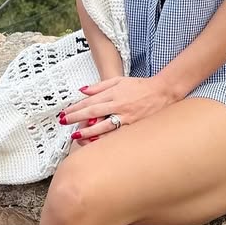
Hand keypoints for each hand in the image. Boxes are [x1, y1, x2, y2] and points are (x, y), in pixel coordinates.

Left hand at [59, 75, 179, 143]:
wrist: (161, 92)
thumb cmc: (139, 86)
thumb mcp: (118, 80)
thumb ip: (99, 86)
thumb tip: (82, 91)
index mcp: (113, 93)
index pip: (90, 101)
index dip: (75, 107)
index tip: (64, 113)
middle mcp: (118, 105)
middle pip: (93, 112)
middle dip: (76, 118)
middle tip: (63, 122)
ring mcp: (126, 117)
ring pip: (104, 126)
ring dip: (88, 131)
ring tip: (76, 137)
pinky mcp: (133, 127)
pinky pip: (116, 135)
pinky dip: (105, 140)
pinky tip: (96, 144)